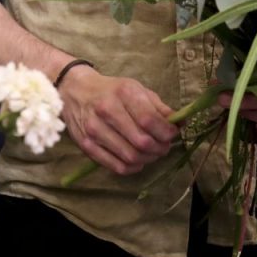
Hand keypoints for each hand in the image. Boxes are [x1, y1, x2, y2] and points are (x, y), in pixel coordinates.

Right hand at [58, 66, 176, 174]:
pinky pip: (117, 167)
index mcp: (123, 93)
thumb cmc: (111, 90)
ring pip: (131, 157)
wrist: (75, 90)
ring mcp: (95, 130)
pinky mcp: (87, 146)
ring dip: (148, 159)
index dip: (167, 133)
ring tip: (152, 152)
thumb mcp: (136, 89)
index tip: (173, 134)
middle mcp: (107, 111)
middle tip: (164, 145)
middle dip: (160, 148)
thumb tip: (180, 123)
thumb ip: (159, 107)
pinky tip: (137, 159)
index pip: (150, 121)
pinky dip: (133, 167)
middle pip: (142, 142)